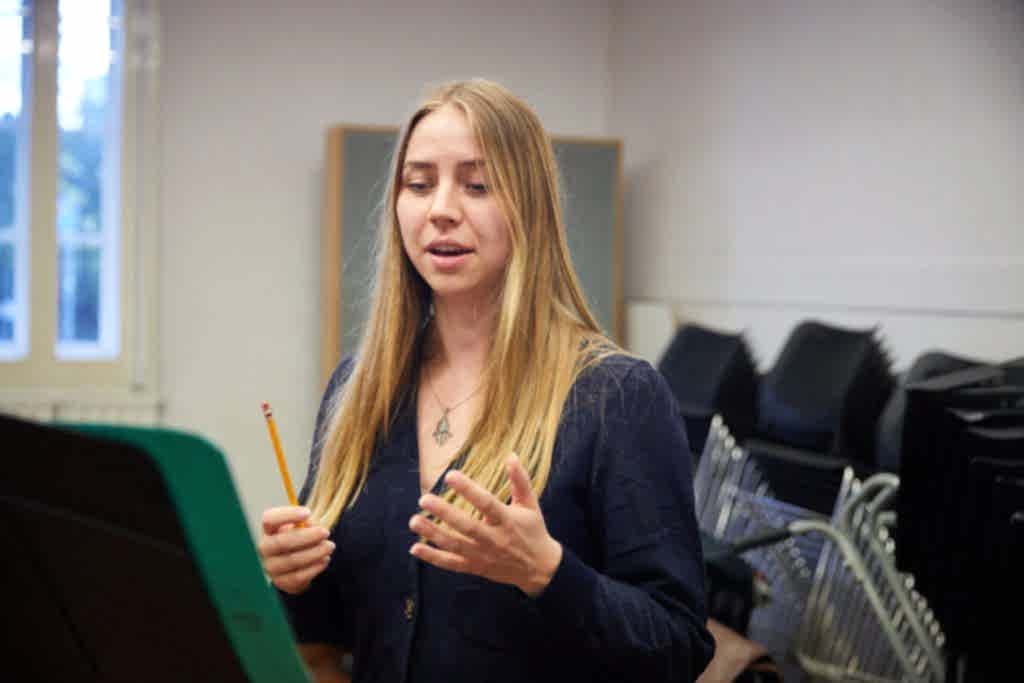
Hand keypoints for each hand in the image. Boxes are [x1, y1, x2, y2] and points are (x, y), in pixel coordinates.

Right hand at [258, 505, 334, 594]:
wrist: (295, 564)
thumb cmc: (298, 538)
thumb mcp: (301, 526)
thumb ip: (306, 523)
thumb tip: (313, 526)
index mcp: (268, 529)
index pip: (269, 519)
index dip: (288, 515)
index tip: (307, 513)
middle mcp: (265, 548)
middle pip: (282, 541)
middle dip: (307, 536)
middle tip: (325, 532)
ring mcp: (271, 567)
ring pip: (292, 560)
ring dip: (314, 552)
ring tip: (329, 546)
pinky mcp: (281, 582)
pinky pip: (298, 576)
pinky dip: (314, 567)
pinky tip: (325, 559)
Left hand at [409, 454, 562, 596]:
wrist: (539, 569)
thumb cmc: (533, 530)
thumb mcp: (530, 504)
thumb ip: (520, 480)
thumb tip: (511, 455)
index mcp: (508, 521)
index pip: (487, 503)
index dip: (469, 490)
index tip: (450, 475)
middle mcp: (494, 540)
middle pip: (467, 527)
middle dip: (445, 513)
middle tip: (424, 499)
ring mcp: (483, 556)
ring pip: (455, 546)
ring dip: (433, 534)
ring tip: (414, 521)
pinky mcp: (476, 568)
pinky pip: (451, 564)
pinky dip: (433, 558)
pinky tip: (415, 548)